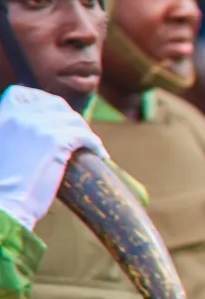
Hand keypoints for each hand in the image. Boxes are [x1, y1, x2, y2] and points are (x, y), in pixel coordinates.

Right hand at [0, 86, 105, 230]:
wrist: (4, 204)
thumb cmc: (1, 186)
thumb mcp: (0, 148)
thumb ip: (13, 134)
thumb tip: (36, 135)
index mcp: (2, 116)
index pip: (22, 93)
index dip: (42, 101)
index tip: (55, 114)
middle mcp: (19, 116)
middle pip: (54, 104)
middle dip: (68, 117)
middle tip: (78, 134)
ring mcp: (39, 126)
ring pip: (72, 119)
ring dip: (83, 131)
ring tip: (89, 145)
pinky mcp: (57, 140)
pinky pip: (85, 136)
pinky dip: (95, 145)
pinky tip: (100, 155)